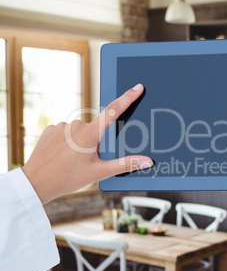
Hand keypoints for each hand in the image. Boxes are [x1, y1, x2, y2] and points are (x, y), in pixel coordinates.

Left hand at [22, 84, 152, 204]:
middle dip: (96, 141)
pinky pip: (66, 132)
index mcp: (89, 134)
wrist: (35, 183)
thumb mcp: (99, 172)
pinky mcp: (50, 129)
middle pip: (96, 128)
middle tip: (87, 160)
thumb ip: (125, 164)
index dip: (127, 98)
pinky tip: (62, 156)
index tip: (137, 87)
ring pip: (80, 131)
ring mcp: (61, 126)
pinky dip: (68, 142)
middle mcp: (75, 125)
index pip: (113, 111)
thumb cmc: (66, 178)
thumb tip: (147, 161)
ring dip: (82, 142)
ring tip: (72, 161)